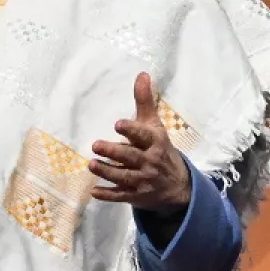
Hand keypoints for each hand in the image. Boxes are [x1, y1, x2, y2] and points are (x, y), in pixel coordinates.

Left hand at [89, 72, 192, 213]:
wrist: (177, 186)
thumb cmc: (160, 148)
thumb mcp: (155, 126)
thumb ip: (145, 101)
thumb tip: (142, 74)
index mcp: (155, 142)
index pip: (143, 136)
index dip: (132, 130)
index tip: (118, 124)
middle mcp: (150, 162)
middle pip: (131, 156)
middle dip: (114, 152)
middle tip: (96, 145)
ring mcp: (143, 180)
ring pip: (124, 177)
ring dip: (107, 171)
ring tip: (91, 164)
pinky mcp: (136, 195)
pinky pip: (121, 196)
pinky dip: (108, 194)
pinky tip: (94, 191)